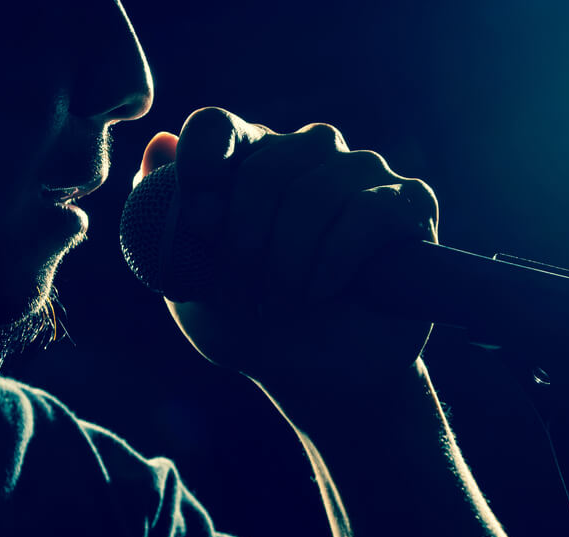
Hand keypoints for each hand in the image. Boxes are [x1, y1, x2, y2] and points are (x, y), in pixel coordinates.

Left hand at [135, 107, 437, 400]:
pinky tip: (324, 289)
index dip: (202, 165)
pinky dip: (337, 258)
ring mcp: (363, 173)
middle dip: (251, 231)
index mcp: (250, 162)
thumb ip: (168, 216)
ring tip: (290, 294)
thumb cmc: (254, 327)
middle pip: (270, 160)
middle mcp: (308, 154)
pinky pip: (369, 211)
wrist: (321, 378)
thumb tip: (159, 144)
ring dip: (294, 255)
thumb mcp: (193, 282)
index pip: (216, 127)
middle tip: (250, 279)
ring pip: (320, 188)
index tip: (200, 223)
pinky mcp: (409, 202)